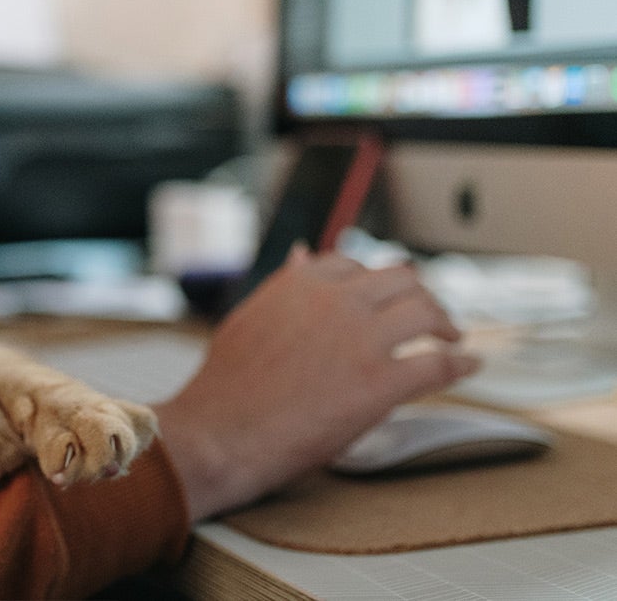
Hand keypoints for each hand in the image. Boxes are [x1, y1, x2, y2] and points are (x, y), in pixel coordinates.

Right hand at [153, 246, 479, 521]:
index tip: (387, 298)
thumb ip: (283, 286)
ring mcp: (361, 340)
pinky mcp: (381, 383)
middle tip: (430, 316)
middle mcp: (336, 302)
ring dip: (445, 323)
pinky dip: (460, 364)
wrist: (220, 434)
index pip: (356, 265)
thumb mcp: (249, 319)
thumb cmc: (227, 387)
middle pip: (401, 280)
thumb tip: (302, 254)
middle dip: (420, 296)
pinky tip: (469, 365)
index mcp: (301, 284)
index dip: (378, 283)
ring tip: (451, 337)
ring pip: (426, 312)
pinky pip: (438, 364)